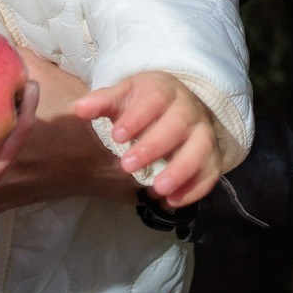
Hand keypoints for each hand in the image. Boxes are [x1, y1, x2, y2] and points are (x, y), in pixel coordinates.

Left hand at [74, 72, 220, 208]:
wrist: (178, 107)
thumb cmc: (144, 104)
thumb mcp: (123, 97)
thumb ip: (102, 103)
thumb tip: (79, 110)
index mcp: (165, 90)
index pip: (155, 99)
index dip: (137, 118)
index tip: (116, 136)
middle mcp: (189, 109)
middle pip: (178, 124)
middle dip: (154, 147)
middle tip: (126, 167)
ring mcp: (204, 133)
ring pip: (201, 149)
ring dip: (180, 170)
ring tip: (156, 190)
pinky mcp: (212, 156)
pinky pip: (211, 172)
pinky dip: (195, 189)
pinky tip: (172, 201)